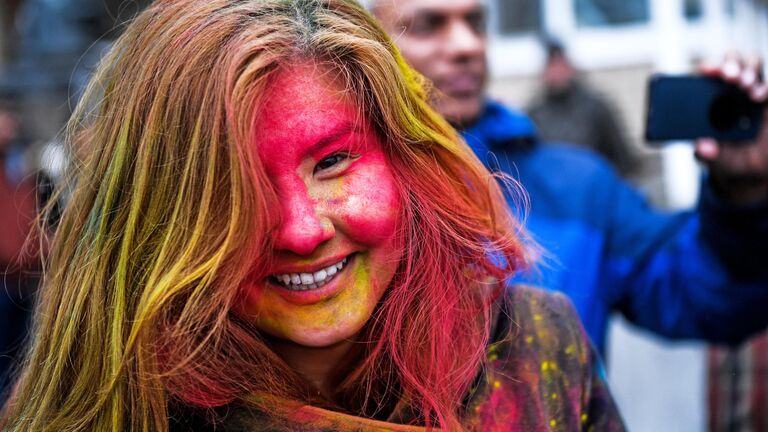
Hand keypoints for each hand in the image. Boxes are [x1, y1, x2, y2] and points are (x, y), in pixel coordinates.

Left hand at [695, 55, 767, 204]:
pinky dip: (765, 85)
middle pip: (729, 62)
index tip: (710, 71)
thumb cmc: (727, 160)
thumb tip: (702, 146)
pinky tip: (759, 95)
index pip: (706, 74)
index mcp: (707, 100)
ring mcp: (751, 92)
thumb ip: (707, 154)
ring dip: (748, 69)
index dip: (708, 68)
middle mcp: (729, 91)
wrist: (752, 170)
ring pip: (751, 64)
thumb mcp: (715, 161)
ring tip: (745, 86)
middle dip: (730, 63)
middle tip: (730, 77)